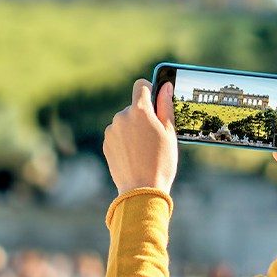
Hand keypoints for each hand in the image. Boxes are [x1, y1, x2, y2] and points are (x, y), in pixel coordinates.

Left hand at [104, 79, 177, 194]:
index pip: (141, 85)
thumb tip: (166, 86)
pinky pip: (117, 135)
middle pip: (134, 107)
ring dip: (133, 130)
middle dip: (143, 116)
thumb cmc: (161, 162)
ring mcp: (111, 130)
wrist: (141, 190)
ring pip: (125, 122)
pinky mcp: (106, 143)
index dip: (149, 91)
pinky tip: (134, 156)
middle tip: (155, 137)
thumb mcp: (170, 132)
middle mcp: (122, 116)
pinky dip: (125, 141)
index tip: (155, 103)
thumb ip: (166, 106)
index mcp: (140, 110)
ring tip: (144, 150)